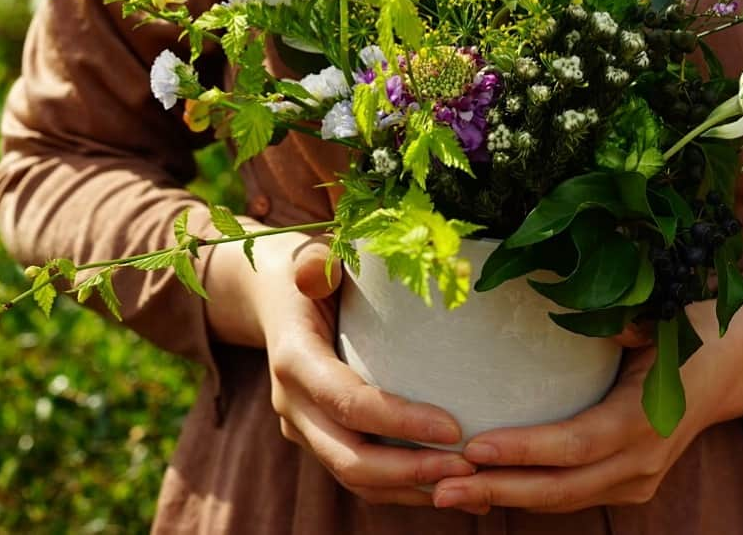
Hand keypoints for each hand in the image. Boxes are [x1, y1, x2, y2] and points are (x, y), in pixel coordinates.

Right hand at [236, 233, 478, 505]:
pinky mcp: (316, 439)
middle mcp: (291, 403)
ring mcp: (301, 427)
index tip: (454, 427)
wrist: (271, 295)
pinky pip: (357, 477)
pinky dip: (400, 486)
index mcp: (292, 358)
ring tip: (469, 482)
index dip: (398, 422)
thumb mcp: (310, 255)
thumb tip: (319, 272)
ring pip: (354, 479)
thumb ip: (316, 261)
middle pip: (349, 459)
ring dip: (411, 488)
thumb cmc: (306, 269)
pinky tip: (445, 480)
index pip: (345, 402)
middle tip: (471, 468)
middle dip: (412, 472)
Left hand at [430, 299, 742, 513]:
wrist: (732, 366)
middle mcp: (639, 460)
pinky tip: (480, 484)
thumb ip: (618, 317)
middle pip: (561, 485)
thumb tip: (566, 304)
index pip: (575, 443)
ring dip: (503, 495)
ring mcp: (634, 477)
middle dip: (497, 489)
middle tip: (440, 486)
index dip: (524, 450)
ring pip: (562, 497)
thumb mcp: (659, 317)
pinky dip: (524, 491)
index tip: (473, 447)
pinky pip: (569, 492)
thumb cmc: (688, 330)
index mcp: (642, 419)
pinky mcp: (624, 480)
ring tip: (445, 490)